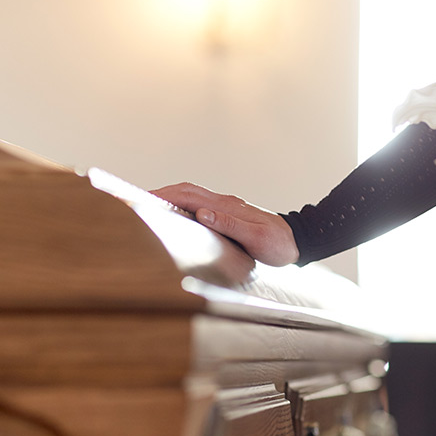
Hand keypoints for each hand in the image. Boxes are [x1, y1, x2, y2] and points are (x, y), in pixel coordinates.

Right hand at [151, 183, 299, 265]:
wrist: (298, 242)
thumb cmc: (279, 244)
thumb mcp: (256, 238)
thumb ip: (230, 225)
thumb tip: (202, 213)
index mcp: (227, 206)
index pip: (188, 195)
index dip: (164, 195)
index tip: (142, 198)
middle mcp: (224, 203)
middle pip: (186, 191)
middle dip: (161, 194)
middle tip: (136, 200)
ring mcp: (227, 208)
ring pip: (192, 197)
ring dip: (170, 199)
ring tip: (149, 207)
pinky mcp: (229, 215)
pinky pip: (200, 206)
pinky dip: (182, 207)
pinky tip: (175, 217)